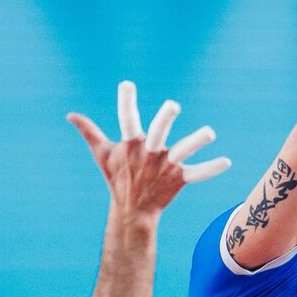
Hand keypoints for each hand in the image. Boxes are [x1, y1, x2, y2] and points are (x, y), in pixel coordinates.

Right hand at [68, 81, 229, 216]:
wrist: (132, 212)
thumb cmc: (117, 178)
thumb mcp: (102, 154)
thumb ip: (88, 131)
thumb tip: (70, 115)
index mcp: (132, 145)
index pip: (127, 119)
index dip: (126, 101)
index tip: (126, 84)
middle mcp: (149, 154)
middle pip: (158, 133)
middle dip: (164, 120)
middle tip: (173, 105)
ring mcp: (165, 166)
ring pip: (183, 151)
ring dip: (196, 142)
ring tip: (210, 133)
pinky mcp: (179, 178)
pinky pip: (197, 174)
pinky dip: (211, 169)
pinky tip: (227, 162)